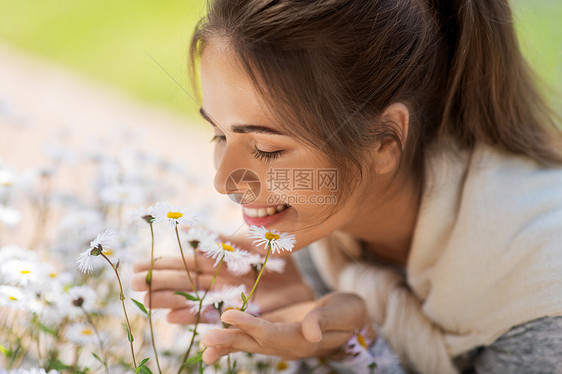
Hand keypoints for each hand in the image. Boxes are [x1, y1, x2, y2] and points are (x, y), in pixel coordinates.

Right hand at [130, 234, 313, 323]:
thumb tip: (193, 227)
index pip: (188, 262)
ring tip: (147, 300)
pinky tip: (173, 318)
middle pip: (185, 282)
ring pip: (194, 299)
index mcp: (221, 262)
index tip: (140, 264)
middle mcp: (219, 282)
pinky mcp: (238, 315)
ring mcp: (226, 299)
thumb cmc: (278, 257)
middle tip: (133, 283)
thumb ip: (226, 239)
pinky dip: (194, 318)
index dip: (164, 264)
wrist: (301, 281)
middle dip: (160, 282)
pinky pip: (213, 318)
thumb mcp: (254, 242)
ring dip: (170, 301)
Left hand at [201, 292, 370, 363]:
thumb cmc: (349, 312)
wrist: (351, 318)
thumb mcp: (343, 312)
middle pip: (254, 344)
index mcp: (302, 341)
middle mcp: (287, 345)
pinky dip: (233, 339)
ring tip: (205, 347)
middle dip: (229, 340)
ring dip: (227, 344)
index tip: (228, 315)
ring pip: (250, 344)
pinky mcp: (274, 333)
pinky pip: (251, 338)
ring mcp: (279, 341)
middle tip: (206, 340)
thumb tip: (310, 332)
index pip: (272, 334)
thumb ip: (324, 320)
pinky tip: (215, 343)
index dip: (250, 325)